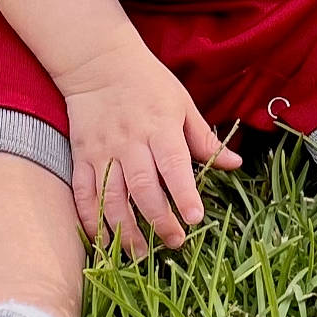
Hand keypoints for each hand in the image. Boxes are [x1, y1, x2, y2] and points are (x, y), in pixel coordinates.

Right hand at [63, 43, 242, 256]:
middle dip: (158, 220)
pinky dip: (90, 220)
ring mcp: (102, 151)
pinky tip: (102, 240)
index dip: (184, 193)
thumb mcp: (182, 104)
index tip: (194, 218)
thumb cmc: (148, 83)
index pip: (173, 164)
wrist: (98, 63)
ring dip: (125, 230)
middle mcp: (130, 142)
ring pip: (111, 198)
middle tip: (174, 243)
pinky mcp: (81, 156)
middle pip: (142, 188)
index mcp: (160, 127)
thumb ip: (204, 139)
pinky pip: (83, 193)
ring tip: (139, 254)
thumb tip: (236, 164)